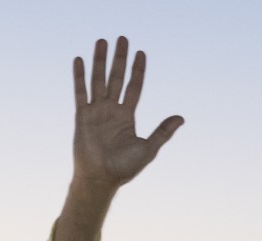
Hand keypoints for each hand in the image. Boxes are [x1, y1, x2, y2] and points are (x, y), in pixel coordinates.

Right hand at [72, 37, 183, 190]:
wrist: (102, 179)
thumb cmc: (124, 168)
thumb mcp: (148, 148)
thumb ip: (163, 131)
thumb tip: (181, 118)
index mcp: (127, 116)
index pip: (134, 87)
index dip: (138, 70)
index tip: (141, 53)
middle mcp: (112, 110)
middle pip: (117, 77)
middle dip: (119, 58)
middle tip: (122, 39)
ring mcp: (96, 111)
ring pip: (99, 80)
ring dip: (100, 61)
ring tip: (102, 41)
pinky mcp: (82, 116)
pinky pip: (81, 92)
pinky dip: (80, 76)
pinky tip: (79, 60)